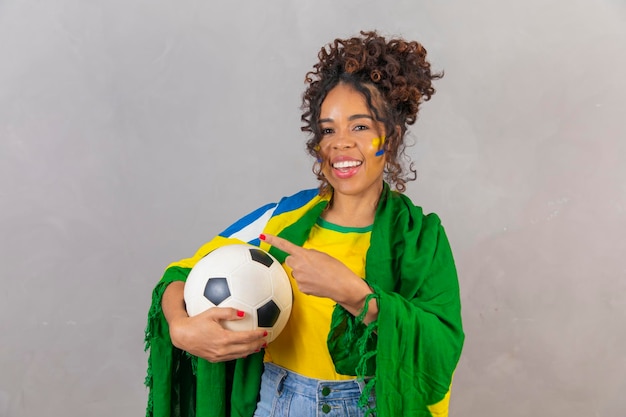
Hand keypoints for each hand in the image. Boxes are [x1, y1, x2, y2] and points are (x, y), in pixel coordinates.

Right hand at [168, 305, 266, 362]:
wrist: (182, 335)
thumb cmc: (196, 321)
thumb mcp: (212, 312)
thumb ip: (228, 312)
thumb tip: (243, 313)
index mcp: (224, 338)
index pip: (246, 338)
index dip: (257, 335)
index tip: (265, 332)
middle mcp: (222, 350)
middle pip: (245, 349)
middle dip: (257, 345)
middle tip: (266, 340)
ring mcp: (218, 356)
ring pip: (239, 355)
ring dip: (251, 351)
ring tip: (259, 347)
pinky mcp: (214, 359)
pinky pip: (231, 358)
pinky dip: (240, 354)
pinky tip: (244, 351)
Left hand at [260, 233, 378, 322]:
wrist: (342, 286)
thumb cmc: (336, 268)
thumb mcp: (322, 255)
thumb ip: (309, 254)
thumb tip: (303, 259)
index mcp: (303, 254)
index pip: (285, 245)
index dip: (273, 240)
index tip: (263, 236)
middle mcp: (297, 265)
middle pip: (291, 260)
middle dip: (297, 261)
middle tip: (311, 265)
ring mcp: (298, 278)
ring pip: (296, 272)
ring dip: (303, 272)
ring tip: (318, 275)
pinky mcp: (301, 288)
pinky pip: (301, 283)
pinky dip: (307, 282)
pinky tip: (318, 283)